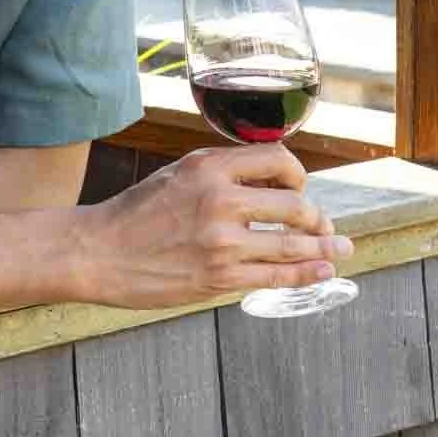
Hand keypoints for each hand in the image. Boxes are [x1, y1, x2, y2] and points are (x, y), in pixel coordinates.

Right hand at [73, 145, 352, 307]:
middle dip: (316, 217)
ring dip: (324, 248)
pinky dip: (307, 273)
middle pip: (295, 205)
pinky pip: (277, 275)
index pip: (277, 159)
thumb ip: (220, 174)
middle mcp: (219, 199)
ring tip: (340, 249)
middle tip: (321, 226)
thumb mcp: (177, 175)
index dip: (297, 175)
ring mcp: (221, 241)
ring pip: (293, 243)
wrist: (97, 251)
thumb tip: (271, 186)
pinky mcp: (220, 277)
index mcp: (208, 167)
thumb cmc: (135, 214)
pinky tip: (322, 271)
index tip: (298, 188)